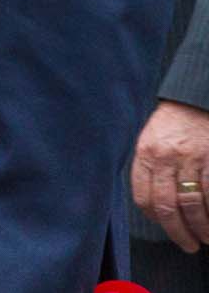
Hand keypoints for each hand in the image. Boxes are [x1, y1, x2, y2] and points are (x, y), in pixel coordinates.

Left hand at [133, 100, 208, 250]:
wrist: (194, 100)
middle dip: (178, 232)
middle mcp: (165, 158)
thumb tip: (153, 207)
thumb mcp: (150, 141)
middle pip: (167, 206)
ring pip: (192, 204)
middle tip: (188, 245)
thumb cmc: (172, 125)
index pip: (143, 196)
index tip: (166, 228)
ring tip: (206, 238)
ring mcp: (191, 159)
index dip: (155, 218)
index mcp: (146, 154)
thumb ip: (150, 170)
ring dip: (201, 227)